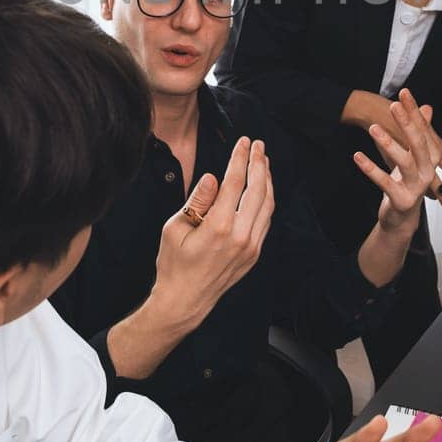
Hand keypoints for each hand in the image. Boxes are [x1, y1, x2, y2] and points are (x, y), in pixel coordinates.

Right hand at [151, 137, 274, 328]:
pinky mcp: (254, 254)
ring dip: (266, 180)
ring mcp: (251, 247)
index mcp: (219, 226)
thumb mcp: (175, 227)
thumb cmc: (174, 263)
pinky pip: (265, 221)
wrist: (184, 301)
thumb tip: (214, 177)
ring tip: (263, 161)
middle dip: (259, 163)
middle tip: (258, 145)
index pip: (235, 182)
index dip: (240, 158)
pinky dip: (266, 200)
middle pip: (257, 190)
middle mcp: (240, 236)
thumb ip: (197, 200)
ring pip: (267, 205)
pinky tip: (262, 188)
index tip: (243, 141)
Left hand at [344, 90, 441, 207]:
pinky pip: (385, 182)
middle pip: (419, 144)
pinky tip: (357, 156)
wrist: (403, 218)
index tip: (405, 93)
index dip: (414, 112)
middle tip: (394, 105)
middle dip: (407, 123)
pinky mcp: (401, 199)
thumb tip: (428, 108)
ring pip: (404, 162)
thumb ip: (420, 131)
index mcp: (431, 158)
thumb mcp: (413, 155)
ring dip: (389, 144)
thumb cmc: (407, 182)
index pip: (424, 130)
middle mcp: (427, 171)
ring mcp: (415, 187)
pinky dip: (371, 169)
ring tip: (373, 129)